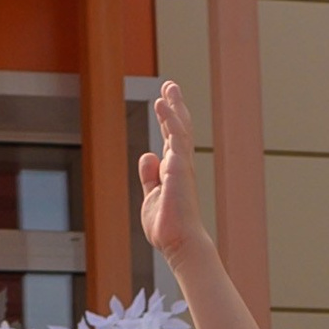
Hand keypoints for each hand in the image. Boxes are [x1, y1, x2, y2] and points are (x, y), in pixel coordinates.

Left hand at [137, 78, 205, 264]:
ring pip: (179, 129)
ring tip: (168, 88)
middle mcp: (180, 164)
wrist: (179, 242)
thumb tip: (147, 154)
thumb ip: (149, 177)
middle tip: (171, 86)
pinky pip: (175, 137)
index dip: (167, 120)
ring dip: (174, 107)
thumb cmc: (168, 226)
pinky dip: (170, 119)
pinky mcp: (180, 167)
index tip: (164, 102)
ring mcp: (181, 164)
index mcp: (173, 171)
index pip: (171, 140)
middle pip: (178, 129)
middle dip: (175, 107)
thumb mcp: (151, 197)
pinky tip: (163, 104)